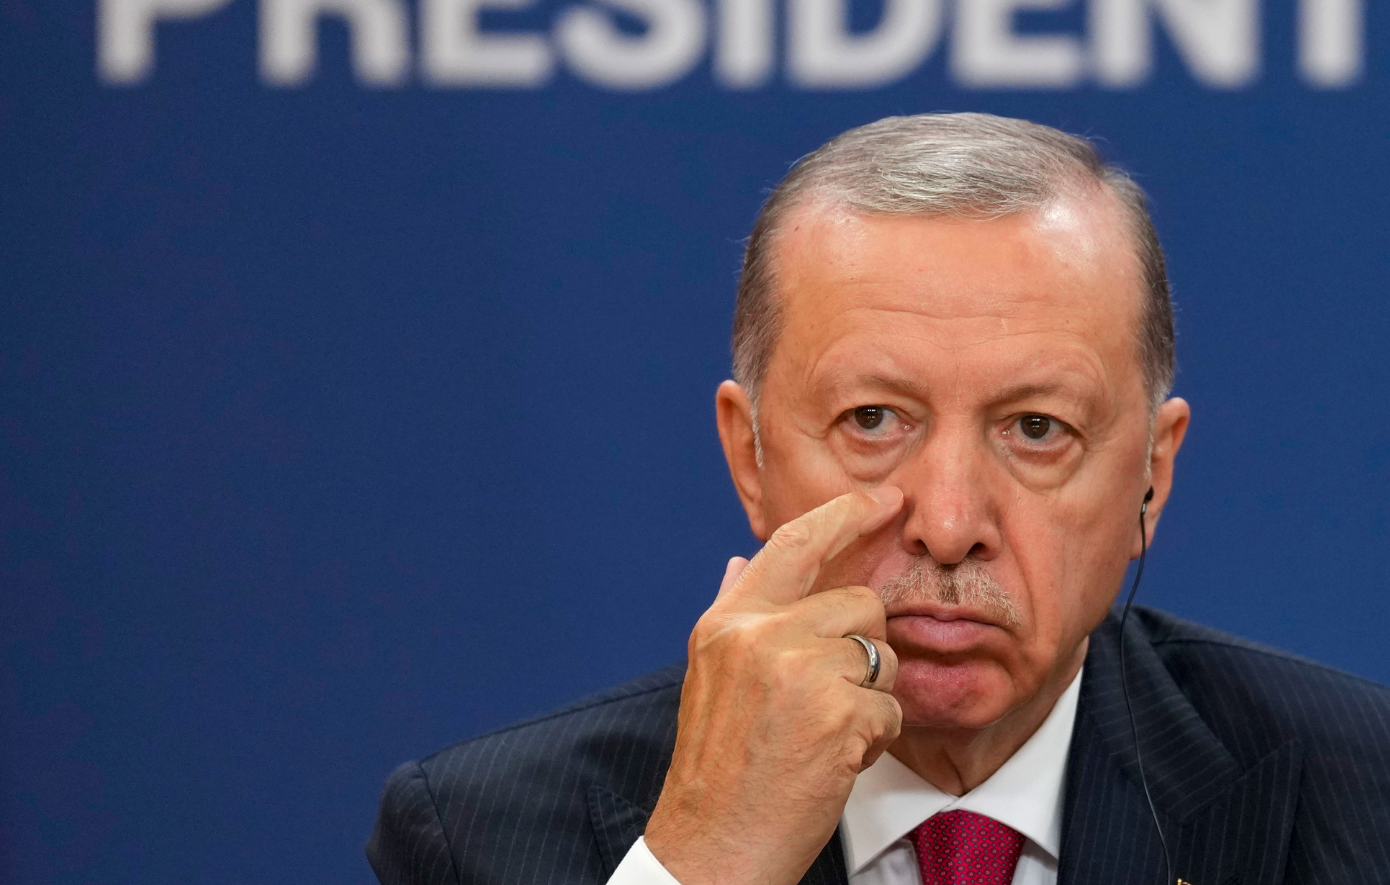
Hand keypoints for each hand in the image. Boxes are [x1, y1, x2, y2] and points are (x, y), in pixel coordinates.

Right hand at [644, 488, 904, 884]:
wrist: (713, 847)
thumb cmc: (719, 768)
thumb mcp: (710, 676)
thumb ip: (735, 612)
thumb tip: (744, 560)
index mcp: (728, 623)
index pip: (795, 544)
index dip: (844, 515)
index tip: (883, 499)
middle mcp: (759, 635)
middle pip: (859, 603)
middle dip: (863, 649)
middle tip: (828, 699)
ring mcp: (799, 672)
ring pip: (881, 655)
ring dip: (869, 698)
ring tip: (823, 733)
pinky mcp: (837, 714)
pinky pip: (890, 708)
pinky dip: (874, 740)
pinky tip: (831, 761)